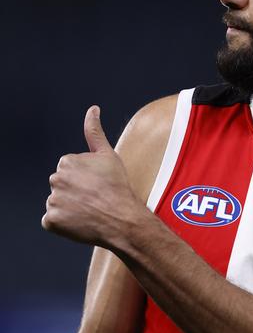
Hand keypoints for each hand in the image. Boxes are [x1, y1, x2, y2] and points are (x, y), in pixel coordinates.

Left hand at [42, 106, 145, 247]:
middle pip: (62, 185)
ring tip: (90, 210)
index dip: (86, 177)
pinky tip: (81, 221)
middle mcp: (55, 179)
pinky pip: (54, 221)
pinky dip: (65, 223)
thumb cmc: (118, 187)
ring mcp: (52, 200)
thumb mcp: (108, 155)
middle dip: (76, 191)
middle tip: (95, 197)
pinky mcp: (51, 220)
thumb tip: (92, 109)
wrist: (121, 218)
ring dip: (71, 207)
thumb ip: (95, 131)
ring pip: (59, 202)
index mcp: (67, 161)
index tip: (98, 184)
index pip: (70, 169)